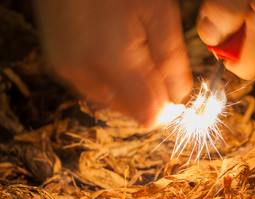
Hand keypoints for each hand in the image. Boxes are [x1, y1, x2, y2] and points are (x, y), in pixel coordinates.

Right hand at [35, 0, 192, 125]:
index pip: (149, 114)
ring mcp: (66, 71)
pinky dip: (111, 80)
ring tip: (132, 49)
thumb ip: (171, 60)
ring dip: (130, 89)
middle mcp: (83, 74)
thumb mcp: (157, 11)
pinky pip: (94, 89)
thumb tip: (180, 98)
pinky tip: (114, 52)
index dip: (167, 107)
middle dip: (149, 96)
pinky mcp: (58, 65)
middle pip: (131, 112)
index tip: (174, 88)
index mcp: (111, 61)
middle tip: (154, 58)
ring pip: (112, 102)